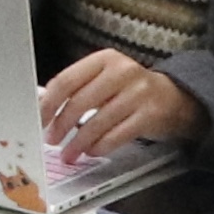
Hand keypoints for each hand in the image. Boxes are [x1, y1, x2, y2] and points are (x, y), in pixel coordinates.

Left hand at [38, 48, 201, 160]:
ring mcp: (138, 93)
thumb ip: (78, 89)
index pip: (67, 80)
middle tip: (51, 140)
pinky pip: (117, 135)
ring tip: (69, 154)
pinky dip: (100, 147)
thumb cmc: (130, 90)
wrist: (174, 98)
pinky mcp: (149, 115)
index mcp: (105, 59)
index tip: (39, 120)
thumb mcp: (105, 79)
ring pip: (98, 122)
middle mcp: (122, 71)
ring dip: (79, 143)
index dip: (49, 103)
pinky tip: (91, 152)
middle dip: (61, 125)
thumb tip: (44, 109)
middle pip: (80, 101)